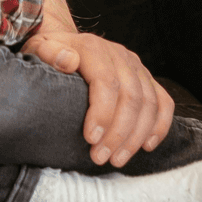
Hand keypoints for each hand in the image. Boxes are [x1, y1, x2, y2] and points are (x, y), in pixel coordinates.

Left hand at [22, 29, 174, 166]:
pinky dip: (159, 126)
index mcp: (93, 48)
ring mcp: (136, 66)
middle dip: (118, 133)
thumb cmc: (48, 52)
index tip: (91, 139)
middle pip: (131, 97)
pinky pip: (163, 102)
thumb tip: (68, 61)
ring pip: (149, 103)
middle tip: (101, 157)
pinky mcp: (146, 78)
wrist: (64, 42)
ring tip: (117, 158)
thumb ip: (49, 53)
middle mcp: (119, 55)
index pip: (106, 82)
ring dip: (136, 136)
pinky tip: (146, 146)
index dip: (102, 113)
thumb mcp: (38, 48)